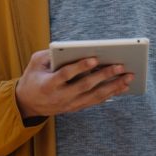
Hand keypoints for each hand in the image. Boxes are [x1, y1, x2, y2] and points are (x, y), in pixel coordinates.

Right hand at [15, 49, 133, 118]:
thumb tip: (70, 48)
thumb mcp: (35, 63)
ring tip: (128, 77)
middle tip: (120, 66)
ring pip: (94, 96)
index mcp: (48, 84)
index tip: (95, 58)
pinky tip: (122, 87)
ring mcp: (69, 104)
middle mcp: (60, 96)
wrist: (27, 104)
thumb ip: (50, 54)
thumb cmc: (33, 77)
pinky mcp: (76, 107)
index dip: (81, 67)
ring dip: (113, 87)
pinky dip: (110, 94)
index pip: (66, 75)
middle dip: (104, 76)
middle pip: (85, 86)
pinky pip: (95, 101)